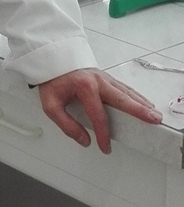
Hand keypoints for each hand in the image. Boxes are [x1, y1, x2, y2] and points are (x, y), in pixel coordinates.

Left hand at [37, 68, 162, 153]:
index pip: (98, 115)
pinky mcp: (106, 78)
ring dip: (142, 104)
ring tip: (154, 114)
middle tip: (153, 120)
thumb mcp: (51, 105)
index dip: (103, 134)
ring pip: (127, 92)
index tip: (105, 147)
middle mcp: (98, 81)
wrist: (52, 60)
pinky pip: (124, 88)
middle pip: (122, 99)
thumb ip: (67, 124)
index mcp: (84, 87)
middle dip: (139, 111)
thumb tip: (84, 140)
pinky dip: (136, 97)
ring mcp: (104, 78)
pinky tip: (144, 103)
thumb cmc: (52, 80)